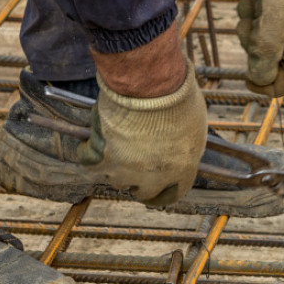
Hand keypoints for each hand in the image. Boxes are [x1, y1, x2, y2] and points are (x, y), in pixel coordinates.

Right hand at [78, 61, 206, 205]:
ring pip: (116, 177)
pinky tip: (93, 137)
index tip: (157, 187)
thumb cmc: (178, 100)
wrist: (151, 88)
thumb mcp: (194, 126)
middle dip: (139, 180)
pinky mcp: (102, 158)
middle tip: (134, 160)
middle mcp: (153, 178)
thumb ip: (185, 145)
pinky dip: (88, 149)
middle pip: (142, 191)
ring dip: (116, 165)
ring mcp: (125, 171)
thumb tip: (178, 147)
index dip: (162, 191)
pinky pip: (89, 159)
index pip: (171, 195)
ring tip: (115, 143)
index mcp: (181, 171)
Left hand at [236, 0, 283, 96]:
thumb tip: (259, 82)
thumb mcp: (274, 18)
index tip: (246, 80)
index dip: (269, 81)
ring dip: (254, 25)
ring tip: (252, 5)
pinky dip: (259, 12)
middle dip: (258, 42)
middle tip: (248, 24)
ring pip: (272, 38)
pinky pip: (274, 21)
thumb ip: (266, 53)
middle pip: (281, 58)